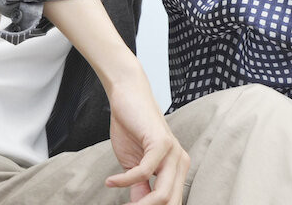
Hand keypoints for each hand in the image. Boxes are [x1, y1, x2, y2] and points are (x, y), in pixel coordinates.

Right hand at [103, 72, 189, 203]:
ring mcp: (173, 153)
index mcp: (177, 169)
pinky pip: (143, 173)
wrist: (127, 96)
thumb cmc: (131, 128)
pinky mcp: (161, 143)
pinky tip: (111, 181)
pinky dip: (124, 181)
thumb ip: (139, 187)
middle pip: (171, 202)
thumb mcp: (134, 165)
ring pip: (162, 194)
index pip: (172, 201)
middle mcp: (180, 162)